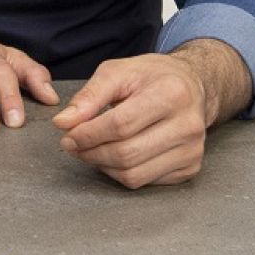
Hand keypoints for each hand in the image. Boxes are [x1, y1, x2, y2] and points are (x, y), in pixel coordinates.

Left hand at [52, 49, 223, 187]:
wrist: (192, 86)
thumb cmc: (151, 77)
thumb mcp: (117, 72)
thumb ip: (89, 96)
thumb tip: (63, 123)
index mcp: (171, 94)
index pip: (120, 125)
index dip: (88, 134)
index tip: (67, 135)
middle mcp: (187, 125)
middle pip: (126, 153)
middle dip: (91, 153)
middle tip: (72, 145)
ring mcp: (192, 150)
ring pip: (134, 175)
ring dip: (102, 166)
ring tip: (90, 150)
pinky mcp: (190, 168)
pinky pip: (145, 182)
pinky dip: (121, 173)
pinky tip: (114, 156)